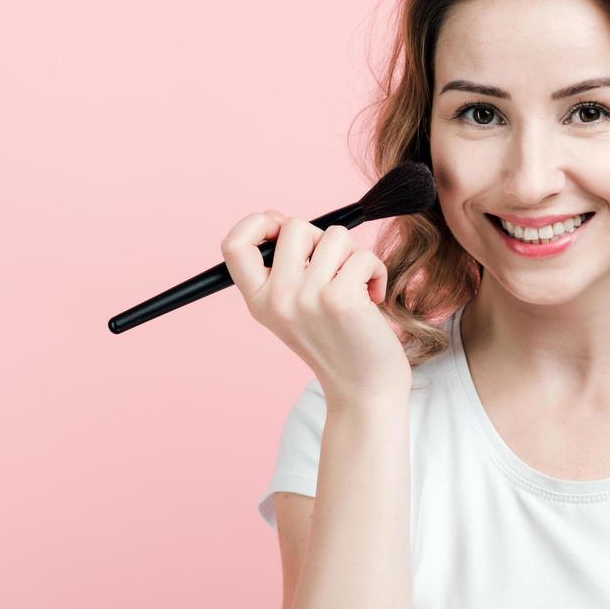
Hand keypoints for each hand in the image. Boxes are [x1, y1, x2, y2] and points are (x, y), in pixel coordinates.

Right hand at [221, 209, 411, 405]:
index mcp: (258, 301)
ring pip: (334, 236)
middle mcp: (276, 299)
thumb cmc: (338, 342)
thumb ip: (285, 268)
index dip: (256, 223)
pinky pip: (362, 255)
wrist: (363, 390)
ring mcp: (306, 298)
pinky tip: (373, 299)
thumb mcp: (295, 308)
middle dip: (322, 239)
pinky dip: (375, 272)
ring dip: (353, 256)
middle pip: (294, 226)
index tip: (280, 228)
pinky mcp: (340, 299)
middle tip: (335, 271)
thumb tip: (280, 218)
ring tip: (356, 287)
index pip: (234, 245)